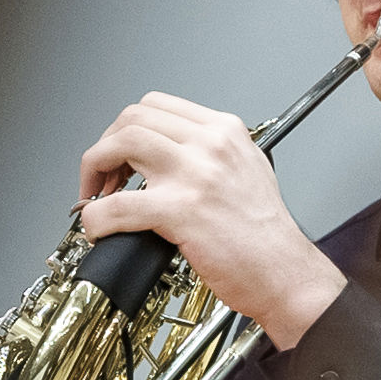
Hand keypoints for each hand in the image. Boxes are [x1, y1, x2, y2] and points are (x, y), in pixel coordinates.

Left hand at [77, 95, 349, 346]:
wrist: (286, 273)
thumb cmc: (268, 235)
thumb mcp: (248, 171)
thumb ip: (211, 155)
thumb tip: (167, 157)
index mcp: (225, 131)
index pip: (157, 106)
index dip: (126, 129)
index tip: (120, 157)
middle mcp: (210, 144)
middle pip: (133, 118)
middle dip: (106, 146)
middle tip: (103, 179)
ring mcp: (195, 175)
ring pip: (122, 143)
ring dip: (94, 169)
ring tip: (96, 198)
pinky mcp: (181, 211)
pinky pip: (118, 205)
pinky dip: (96, 218)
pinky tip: (99, 229)